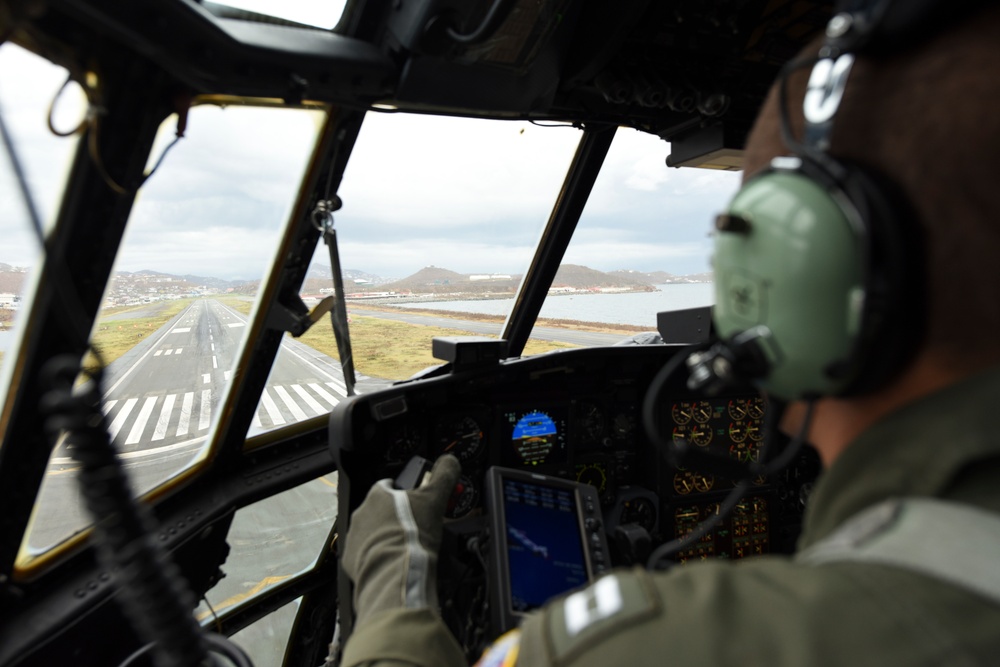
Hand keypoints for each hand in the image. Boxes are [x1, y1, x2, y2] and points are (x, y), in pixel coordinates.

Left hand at [341, 455, 460, 624]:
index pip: (390, 485)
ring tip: (407, 547)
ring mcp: (354, 537)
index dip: (407, 493)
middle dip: (397, 517)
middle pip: (381, 510)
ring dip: (387, 536)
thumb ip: (444, 475)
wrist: (395, 574)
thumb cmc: (412, 536)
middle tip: (417, 528)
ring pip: (372, 532)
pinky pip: (365, 555)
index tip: (418, 502)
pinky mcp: (351, 559)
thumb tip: (450, 461)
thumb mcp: (435, 499)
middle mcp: (362, 513)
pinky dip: (378, 557)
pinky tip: (394, 562)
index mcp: (379, 495)